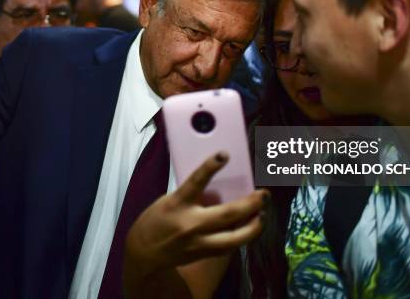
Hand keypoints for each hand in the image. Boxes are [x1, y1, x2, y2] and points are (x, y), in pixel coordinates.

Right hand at [124, 153, 267, 276]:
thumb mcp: (169, 200)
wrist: (144, 252)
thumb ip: (192, 194)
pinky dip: (243, 237)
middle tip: (264, 194)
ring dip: (254, 226)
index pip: (196, 182)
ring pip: (235, 238)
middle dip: (251, 204)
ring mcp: (199, 242)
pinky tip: (251, 228)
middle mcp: (191, 224)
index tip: (224, 155)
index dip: (210, 167)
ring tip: (263, 214)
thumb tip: (218, 184)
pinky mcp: (204, 254)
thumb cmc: (156, 220)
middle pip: (228, 214)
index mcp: (178, 203)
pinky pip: (230, 247)